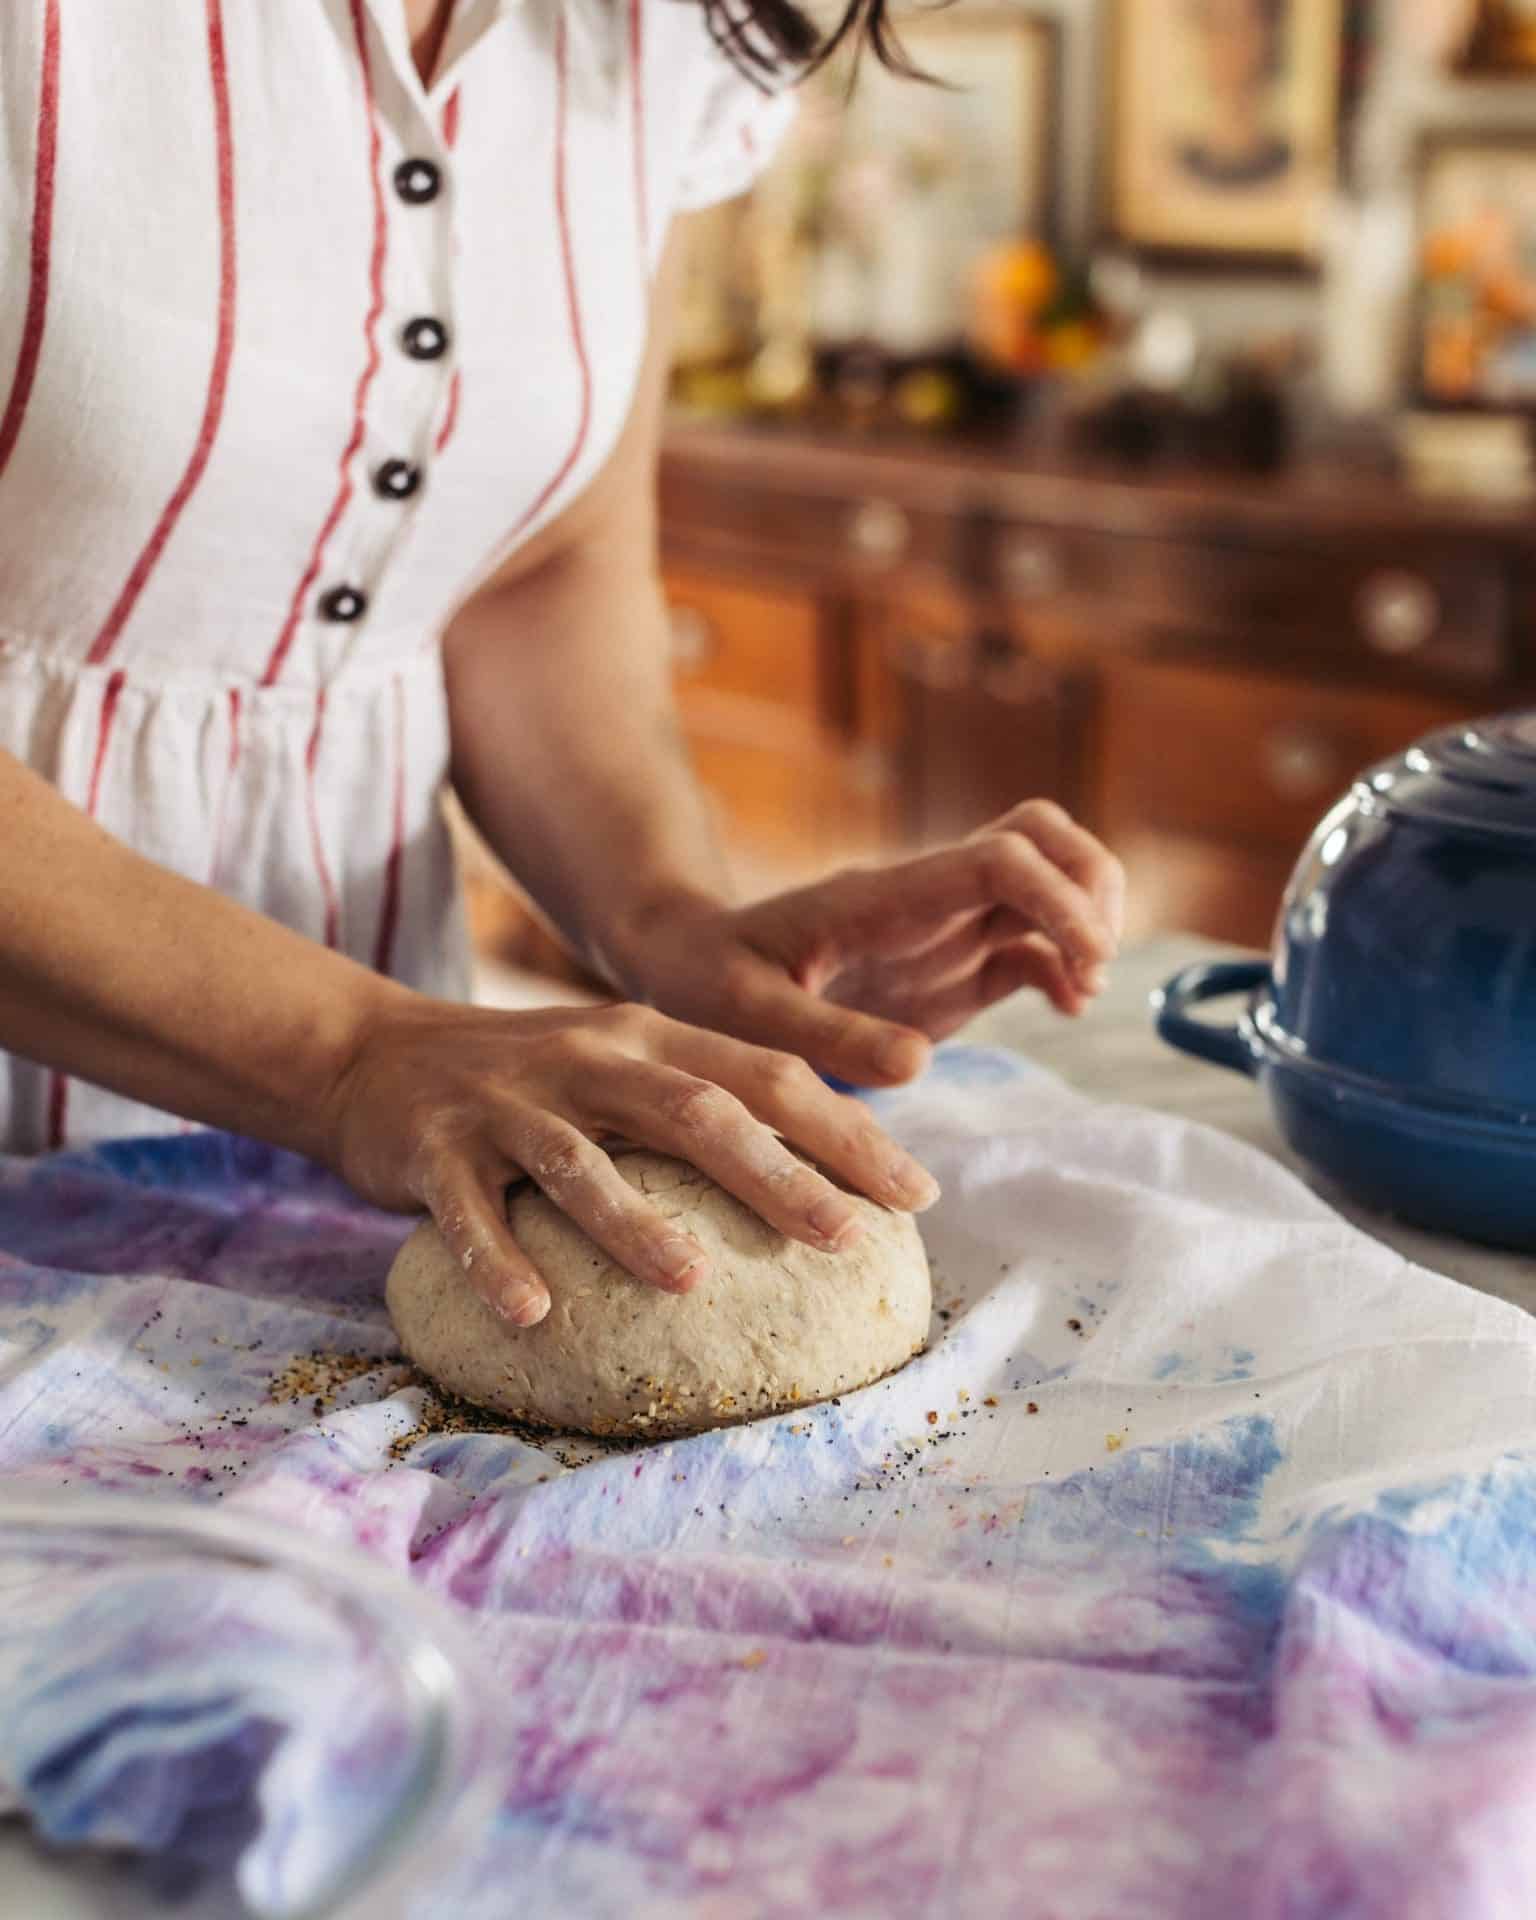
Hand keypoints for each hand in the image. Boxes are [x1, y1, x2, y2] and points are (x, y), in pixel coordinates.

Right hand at [323, 997, 938, 1327]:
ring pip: (580, 1161)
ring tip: (690, 1279)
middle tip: (841, 1236)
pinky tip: (534, 1313)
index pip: (768, 1077)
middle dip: (775, 1173)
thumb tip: (834, 1178)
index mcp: (653, 1038)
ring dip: (634, 1221)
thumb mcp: (627, 1065)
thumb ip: (712, 1100)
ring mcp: (509, 1104)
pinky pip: (469, 1211)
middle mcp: (590, 1060)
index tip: (917, 1195)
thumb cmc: (536, 1081)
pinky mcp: (435, 1150)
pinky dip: (499, 1260)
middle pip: (694, 1111)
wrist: (379, 1055)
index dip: (846, 1132)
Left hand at [614, 801, 1124, 1087]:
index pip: (997, 858)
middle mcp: (926, 900)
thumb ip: (825, 1036)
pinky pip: (1028, 945)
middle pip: (1041, 839)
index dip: (1057, 895)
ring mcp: (944, 930)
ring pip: (1047, 881)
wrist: (690, 966)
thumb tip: (916, 1064)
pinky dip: (1063, 967)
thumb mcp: (745, 1012)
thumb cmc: (706, 979)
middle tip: (1095, 961)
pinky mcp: (950, 968)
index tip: (1086, 957)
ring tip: (1082, 991)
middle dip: (1091, 885)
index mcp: (884, 898)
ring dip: (1087, 924)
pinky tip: (1066, 1006)